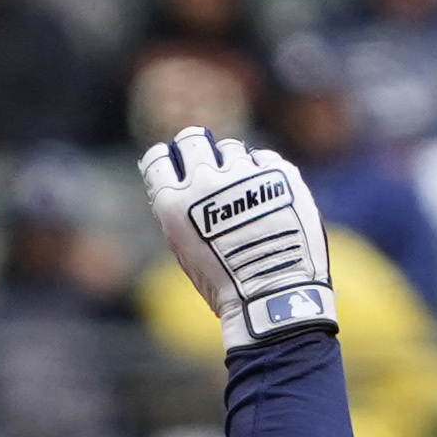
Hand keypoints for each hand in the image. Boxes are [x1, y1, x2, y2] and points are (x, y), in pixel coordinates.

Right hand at [140, 125, 335, 349]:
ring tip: (246, 196)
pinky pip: (264, 159)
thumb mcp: (186, 251)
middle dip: (199, 150)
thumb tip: (179, 181)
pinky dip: (264, 174)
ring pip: (232, 148)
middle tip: (210, 167)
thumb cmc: (226, 286)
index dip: (169, 160)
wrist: (274, 298)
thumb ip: (180, 212)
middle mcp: (204, 182)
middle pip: (193, 138)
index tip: (178, 166)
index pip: (158, 157)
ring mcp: (243, 175)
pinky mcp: (278, 174)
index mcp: (174, 204)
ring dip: (234, 165)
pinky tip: (269, 200)